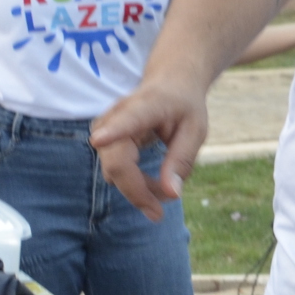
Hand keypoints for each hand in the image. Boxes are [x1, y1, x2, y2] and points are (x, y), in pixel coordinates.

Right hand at [91, 78, 209, 221]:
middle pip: (117, 161)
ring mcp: (106, 128)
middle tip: (160, 211)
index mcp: (147, 105)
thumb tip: (171, 195)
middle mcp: (118, 115)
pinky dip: (134, 183)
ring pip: (114, 171)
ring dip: (138, 188)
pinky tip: (154, 182)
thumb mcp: (195, 131)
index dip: (113, 131)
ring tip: (165, 187)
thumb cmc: (184, 106)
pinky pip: (114, 172)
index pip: (128, 119)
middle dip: (138, 191)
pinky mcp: (104, 142)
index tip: (99, 140)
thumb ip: (181, 160)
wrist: (169, 83)